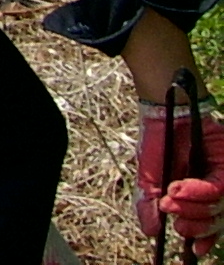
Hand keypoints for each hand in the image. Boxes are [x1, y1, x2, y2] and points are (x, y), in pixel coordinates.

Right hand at [138, 96, 223, 249]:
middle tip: (176, 223)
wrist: (164, 112)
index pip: (206, 224)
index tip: (195, 252)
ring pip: (218, 209)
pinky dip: (199, 191)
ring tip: (171, 198)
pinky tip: (180, 186)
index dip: (203, 239)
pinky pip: (219, 189)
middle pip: (214, 221)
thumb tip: (151, 233)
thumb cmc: (156, 142)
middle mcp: (210, 188)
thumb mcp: (148, 178)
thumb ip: (148, 204)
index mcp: (193, 195)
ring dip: (194, 209)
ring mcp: (220, 177)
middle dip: (194, 226)